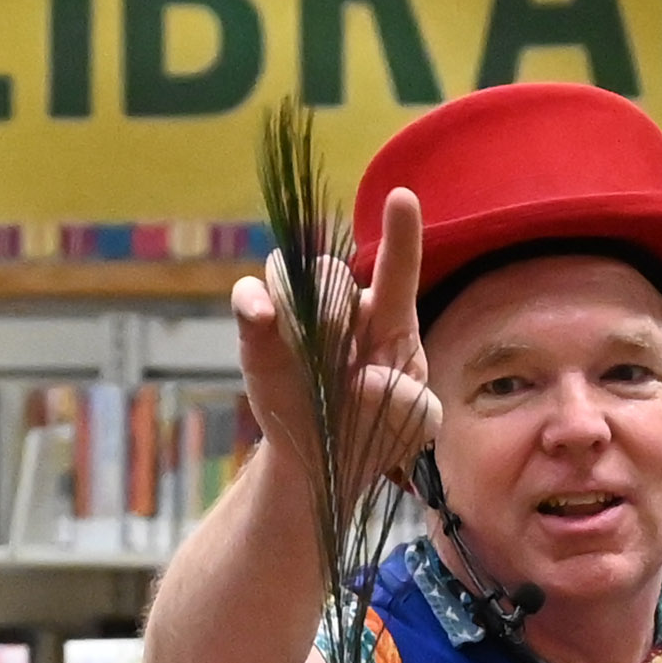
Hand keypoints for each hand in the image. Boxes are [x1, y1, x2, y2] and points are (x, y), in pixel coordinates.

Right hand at [231, 183, 440, 508]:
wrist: (322, 464)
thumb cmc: (375, 433)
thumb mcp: (413, 425)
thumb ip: (413, 405)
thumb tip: (366, 381)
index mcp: (388, 321)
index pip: (396, 270)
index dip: (401, 234)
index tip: (401, 198)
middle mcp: (342, 309)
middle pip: (333, 272)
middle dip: (334, 309)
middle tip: (342, 364)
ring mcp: (296, 317)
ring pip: (291, 272)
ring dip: (299, 305)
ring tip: (309, 352)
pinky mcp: (257, 333)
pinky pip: (248, 293)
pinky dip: (252, 299)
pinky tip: (261, 318)